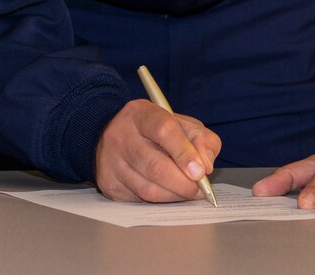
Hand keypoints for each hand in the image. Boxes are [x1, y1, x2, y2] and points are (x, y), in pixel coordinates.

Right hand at [95, 99, 220, 202]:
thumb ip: (200, 139)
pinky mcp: (108, 183)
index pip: (164, 130)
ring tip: (187, 192)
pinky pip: (139, 200)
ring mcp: (111, 161)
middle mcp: (120, 135)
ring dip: (174, 195)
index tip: (201, 171)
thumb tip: (206, 165)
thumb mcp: (180, 123)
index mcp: (140, 113)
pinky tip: (168, 193)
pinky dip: (160, 201)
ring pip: (148, 189)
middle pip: (155, 166)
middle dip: (183, 183)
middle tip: (199, 189)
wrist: (114, 136)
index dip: (184, 152)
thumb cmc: (154, 130)